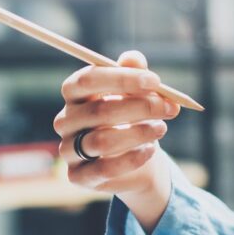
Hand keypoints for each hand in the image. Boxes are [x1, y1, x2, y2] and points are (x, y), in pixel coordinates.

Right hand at [53, 51, 181, 232]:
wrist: (136, 158)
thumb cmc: (132, 118)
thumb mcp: (136, 93)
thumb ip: (134, 74)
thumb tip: (133, 59)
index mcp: (74, 94)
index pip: (87, 80)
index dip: (121, 78)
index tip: (155, 81)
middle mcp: (65, 121)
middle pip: (98, 111)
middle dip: (140, 108)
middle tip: (168, 107)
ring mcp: (68, 150)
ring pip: (102, 141)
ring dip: (139, 133)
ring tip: (161, 128)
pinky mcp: (78, 176)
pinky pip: (104, 168)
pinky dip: (132, 158)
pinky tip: (150, 150)